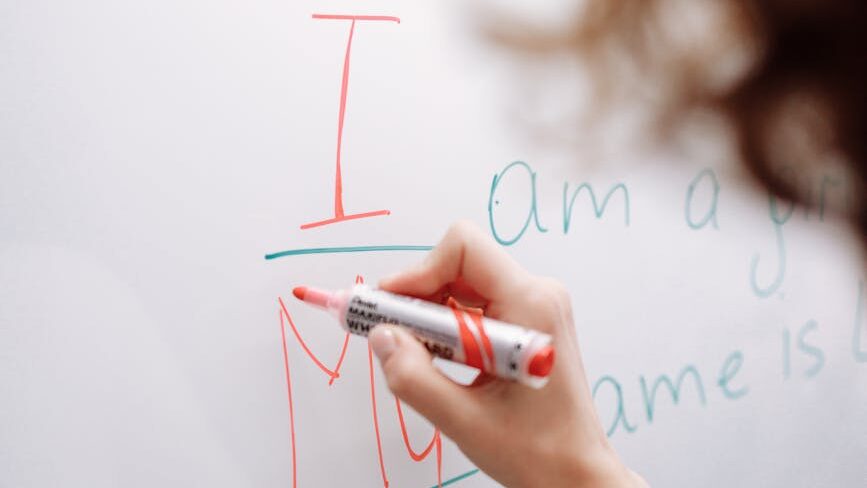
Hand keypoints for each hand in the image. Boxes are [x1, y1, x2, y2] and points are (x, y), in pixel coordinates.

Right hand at [369, 221, 645, 487]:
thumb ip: (415, 379)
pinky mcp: (523, 321)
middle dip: (416, 295)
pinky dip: (444, 326)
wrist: (576, 473)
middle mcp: (536, 294)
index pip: (463, 248)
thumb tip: (380, 337)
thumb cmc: (539, 452)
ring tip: (412, 353)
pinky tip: (435, 358)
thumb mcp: (465, 422)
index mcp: (531, 305)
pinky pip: (471, 305)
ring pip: (460, 283)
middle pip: (457, 264)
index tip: (389, 306)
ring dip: (427, 314)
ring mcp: (532, 305)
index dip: (417, 271)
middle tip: (386, 332)